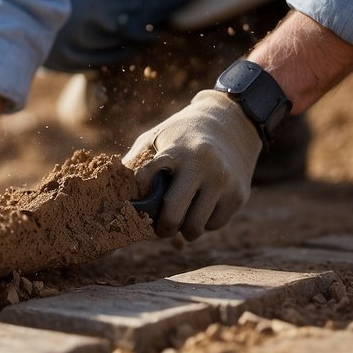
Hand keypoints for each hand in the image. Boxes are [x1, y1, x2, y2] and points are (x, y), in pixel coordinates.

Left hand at [123, 90, 261, 240]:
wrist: (232, 123)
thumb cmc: (183, 134)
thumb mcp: (156, 137)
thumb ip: (135, 162)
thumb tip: (114, 195)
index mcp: (176, 151)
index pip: (145, 180)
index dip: (137, 198)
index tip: (136, 203)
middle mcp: (202, 167)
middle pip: (173, 216)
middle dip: (162, 227)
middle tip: (159, 226)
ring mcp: (223, 182)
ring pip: (195, 227)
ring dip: (185, 228)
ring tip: (181, 216)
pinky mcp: (239, 195)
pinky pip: (215, 225)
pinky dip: (205, 222)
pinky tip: (202, 206)